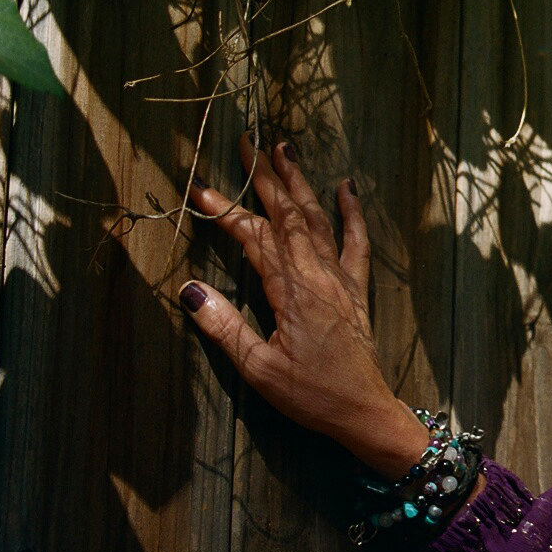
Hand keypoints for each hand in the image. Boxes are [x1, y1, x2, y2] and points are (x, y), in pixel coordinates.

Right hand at [180, 137, 424, 476]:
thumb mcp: (257, 369)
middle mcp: (318, 277)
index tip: (203, 191)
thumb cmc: (309, 395)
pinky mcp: (356, 290)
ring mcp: (340, 280)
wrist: (363, 410)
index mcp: (290, 293)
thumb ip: (223, 327)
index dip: (229, 212)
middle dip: (266, 178)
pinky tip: (347, 187)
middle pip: (288, 217)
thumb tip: (187, 289)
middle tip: (248, 142)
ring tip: (285, 149)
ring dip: (300, 184)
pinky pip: (356, 243)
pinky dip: (352, 213)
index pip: (254, 239)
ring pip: (319, 221)